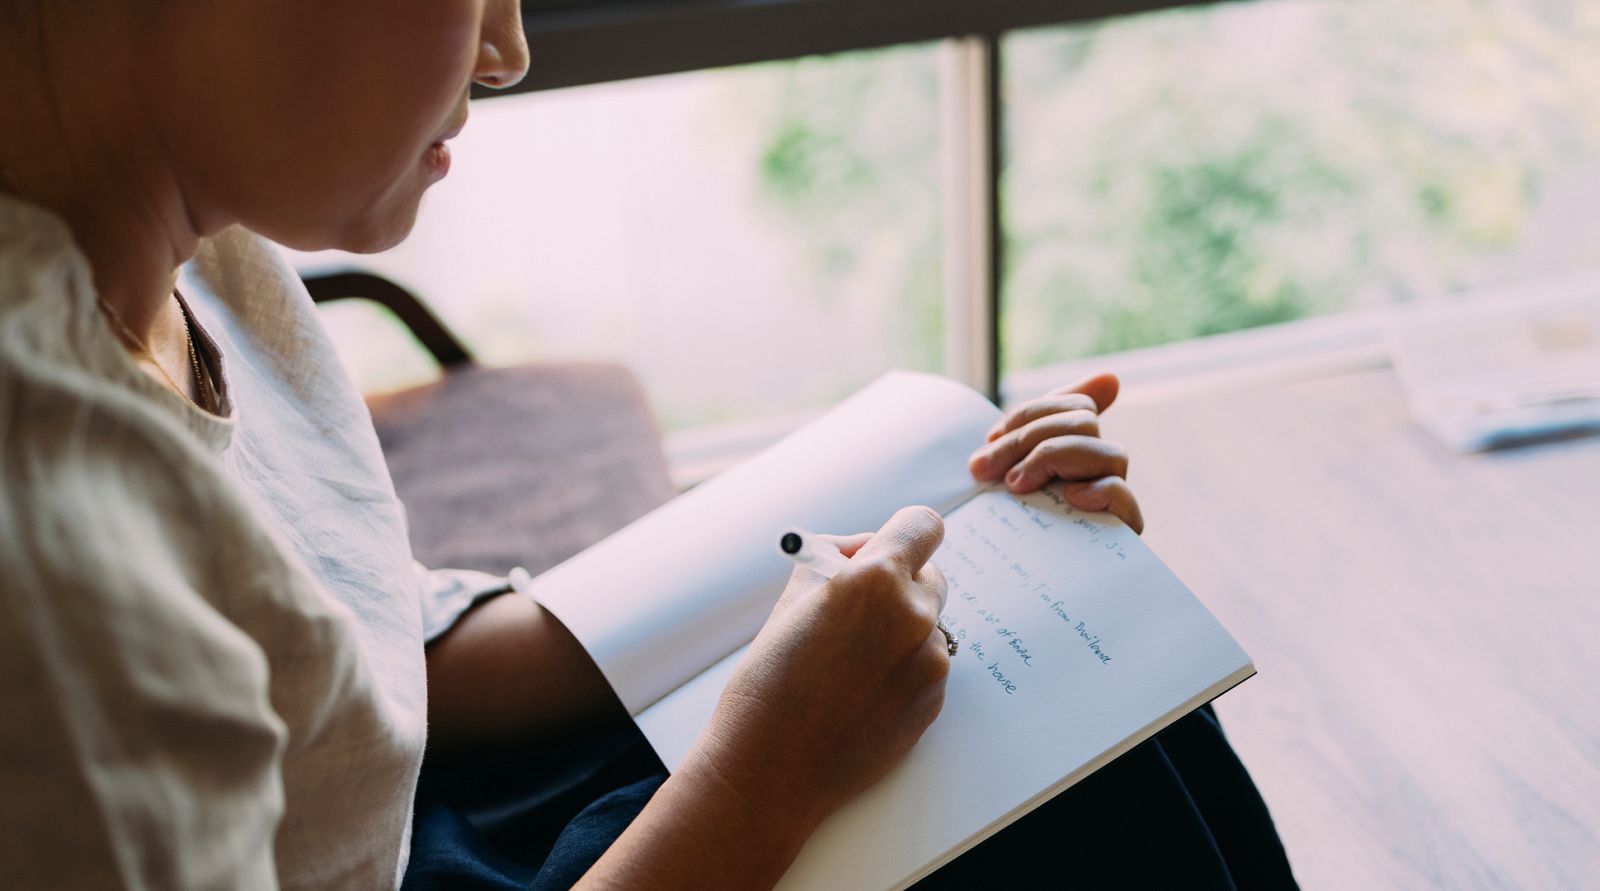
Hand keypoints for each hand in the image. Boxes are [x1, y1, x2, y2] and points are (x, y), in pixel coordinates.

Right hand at [681, 506, 951, 842]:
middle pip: (931, 574)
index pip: (922, 525)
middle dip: (900, 582)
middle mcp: (914, 616)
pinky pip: (925, 666)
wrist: (772, 767)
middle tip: (858, 606)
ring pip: (927, 625)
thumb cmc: (770, 682)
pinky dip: (901, 669)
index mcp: (876, 579)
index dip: (903, 533)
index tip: (887, 546)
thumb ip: (837, 562)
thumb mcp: (794, 598)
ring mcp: (929, 663)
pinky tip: (859, 691)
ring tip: (848, 662)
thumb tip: (860, 549)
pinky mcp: (933, 702)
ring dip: (899, 630)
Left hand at [967, 371, 1143, 533]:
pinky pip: (1123, 496)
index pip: (1075, 404)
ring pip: (1109, 452)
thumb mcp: (1010, 472)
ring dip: (1054, 459)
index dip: (1031, 413)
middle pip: (1085, 422)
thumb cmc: (1005, 526)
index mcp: (1077, 448)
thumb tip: (1113, 377)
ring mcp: (1111, 500)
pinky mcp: (1118, 534)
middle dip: (1028, 438)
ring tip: (1016, 487)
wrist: (1004, 592)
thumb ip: (1035, 427)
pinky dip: (1098, 489)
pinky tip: (1068, 497)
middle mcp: (1101, 470)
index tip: (991, 438)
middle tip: (985, 470)